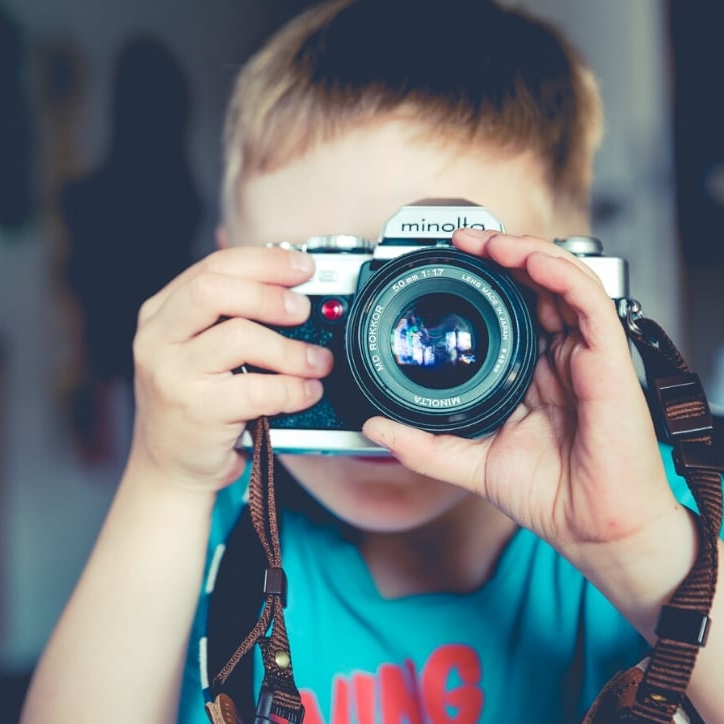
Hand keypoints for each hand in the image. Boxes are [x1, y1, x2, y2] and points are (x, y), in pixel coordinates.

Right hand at [129, 245, 333, 493]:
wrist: (168, 468)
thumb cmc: (192, 405)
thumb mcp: (194, 351)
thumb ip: (227, 316)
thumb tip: (291, 287)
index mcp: (159, 315)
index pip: (212, 267)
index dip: (263, 262)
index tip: (301, 266)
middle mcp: (158, 340)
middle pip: (214, 290)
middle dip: (270, 293)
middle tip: (303, 310)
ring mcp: (173, 375)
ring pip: (241, 337)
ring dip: (290, 348)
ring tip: (315, 361)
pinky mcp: (197, 411)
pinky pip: (258, 388)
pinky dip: (293, 388)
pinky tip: (306, 392)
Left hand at [361, 228, 677, 556]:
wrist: (591, 530)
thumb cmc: (550, 496)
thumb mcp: (468, 462)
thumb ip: (421, 444)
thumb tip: (373, 426)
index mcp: (533, 372)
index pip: (513, 308)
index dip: (484, 280)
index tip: (446, 264)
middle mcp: (560, 356)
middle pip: (536, 284)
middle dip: (499, 253)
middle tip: (460, 241)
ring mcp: (585, 355)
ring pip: (562, 280)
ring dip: (525, 252)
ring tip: (486, 242)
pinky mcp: (609, 360)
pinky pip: (589, 302)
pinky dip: (559, 273)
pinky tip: (528, 260)